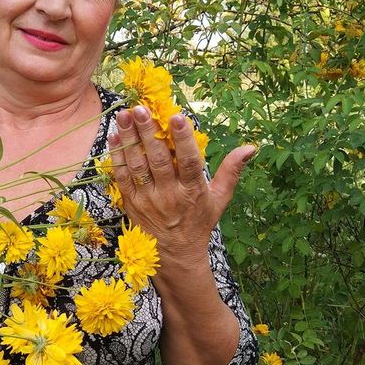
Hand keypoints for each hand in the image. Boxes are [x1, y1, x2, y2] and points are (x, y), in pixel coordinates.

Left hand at [108, 106, 255, 266]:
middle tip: (140, 109)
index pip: (189, 161)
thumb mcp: (220, 198)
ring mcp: (147, 200)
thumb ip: (231, 170)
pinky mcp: (130, 204)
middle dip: (148, 132)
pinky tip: (113, 136)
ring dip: (128, 139)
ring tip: (123, 115)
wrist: (175, 255)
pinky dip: (116, 156)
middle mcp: (169, 195)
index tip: (177, 116)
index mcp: (193, 191)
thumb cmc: (199, 222)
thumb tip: (251, 147)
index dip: (183, 139)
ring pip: (136, 166)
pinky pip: (121, 177)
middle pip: (158, 160)